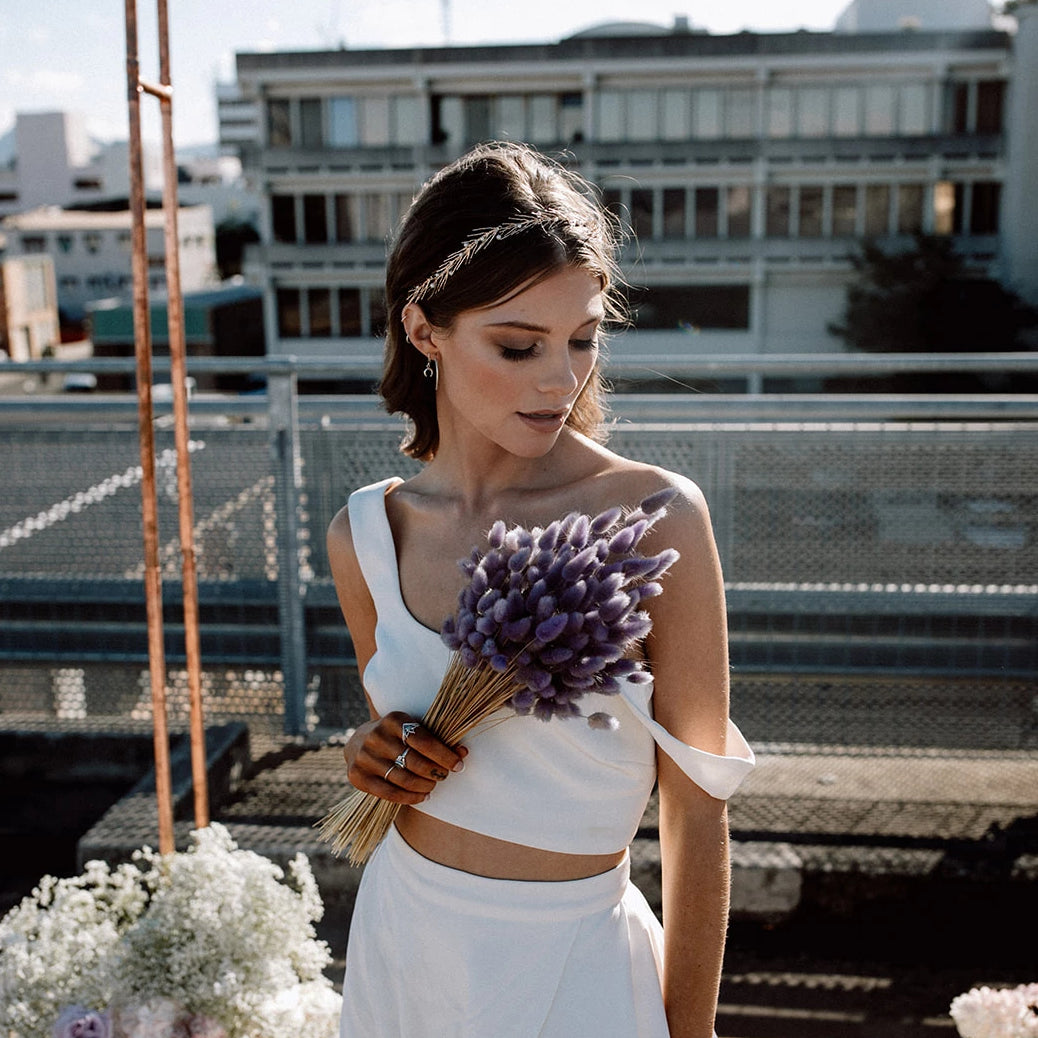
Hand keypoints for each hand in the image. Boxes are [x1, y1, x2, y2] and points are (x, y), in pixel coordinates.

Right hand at [343, 711, 466, 804]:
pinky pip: (389, 793)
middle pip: (415, 762)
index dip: (444, 755)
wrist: (358, 742)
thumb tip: (463, 752)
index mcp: (393, 719)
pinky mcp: (358, 776)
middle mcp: (376, 736)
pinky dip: (410, 798)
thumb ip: (437, 740)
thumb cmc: (396, 736)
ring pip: (404, 780)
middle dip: (436, 772)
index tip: (458, 765)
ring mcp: (365, 757)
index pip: (424, 741)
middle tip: (444, 776)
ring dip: (425, 786)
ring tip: (433, 785)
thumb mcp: (412, 730)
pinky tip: (422, 796)